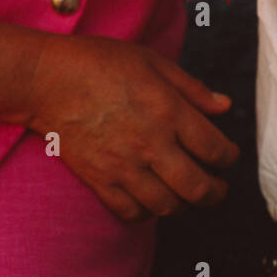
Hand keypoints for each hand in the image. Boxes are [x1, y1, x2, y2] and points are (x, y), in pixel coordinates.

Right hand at [23, 34, 238, 222]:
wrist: (47, 79)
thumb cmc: (101, 62)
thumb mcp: (153, 62)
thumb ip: (192, 88)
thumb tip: (225, 106)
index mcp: (169, 111)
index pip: (215, 149)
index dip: (229, 157)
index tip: (228, 157)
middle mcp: (151, 143)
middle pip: (197, 188)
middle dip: (215, 193)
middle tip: (218, 189)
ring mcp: (124, 166)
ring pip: (167, 206)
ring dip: (183, 206)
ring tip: (186, 197)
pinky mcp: (99, 180)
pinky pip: (130, 212)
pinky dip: (146, 214)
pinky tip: (151, 202)